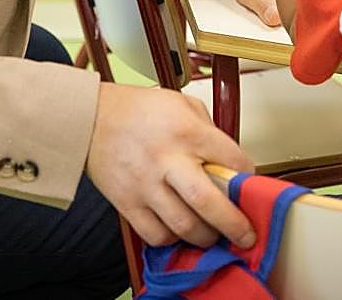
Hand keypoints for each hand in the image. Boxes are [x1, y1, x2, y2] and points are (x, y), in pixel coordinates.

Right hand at [86, 82, 255, 249]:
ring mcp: (145, 184)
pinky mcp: (127, 202)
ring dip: (205, 237)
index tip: (250, 188)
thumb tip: (229, 160)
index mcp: (186, 132)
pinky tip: (177, 229)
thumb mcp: (181, 103)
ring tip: (210, 232)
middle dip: (234, 225)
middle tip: (245, 234)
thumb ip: (209, 129)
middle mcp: (167, 159)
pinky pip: (156, 235)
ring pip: (184, 227)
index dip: (248, 179)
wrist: (90, 117)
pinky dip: (172, 239)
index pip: (233, 162)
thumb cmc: (136, 110)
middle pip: (209, 203)